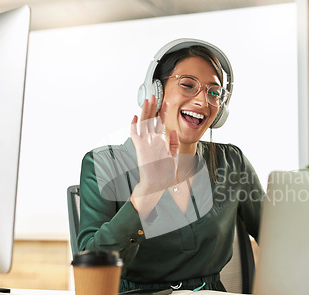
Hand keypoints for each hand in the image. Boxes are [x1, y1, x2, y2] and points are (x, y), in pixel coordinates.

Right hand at [130, 95, 177, 213]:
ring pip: (144, 123)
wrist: (156, 184)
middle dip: (153, 107)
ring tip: (147, 100)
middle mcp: (152, 140)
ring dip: (145, 111)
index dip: (163, 112)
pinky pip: (134, 134)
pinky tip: (134, 117)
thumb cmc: (164, 174)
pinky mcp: (139, 148)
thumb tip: (175, 131)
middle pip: (152, 119)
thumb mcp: (174, 157)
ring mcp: (145, 143)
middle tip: (154, 95)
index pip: (161, 123)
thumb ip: (174, 144)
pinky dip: (133, 125)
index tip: (166, 102)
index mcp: (161, 141)